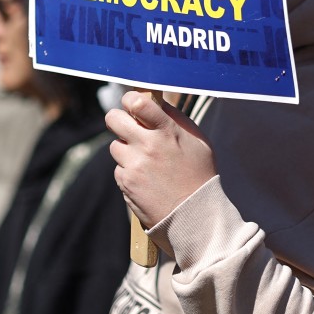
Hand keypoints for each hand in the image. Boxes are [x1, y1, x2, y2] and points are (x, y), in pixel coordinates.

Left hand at [106, 90, 216, 230]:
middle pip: (113, 118)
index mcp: (166, 131)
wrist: (194, 215)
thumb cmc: (199, 174)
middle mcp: (147, 145)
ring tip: (145, 160)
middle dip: (118, 120)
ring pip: (115, 145)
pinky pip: (118, 169)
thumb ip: (174, 119)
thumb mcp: (197, 140)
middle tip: (128, 127)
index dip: (130, 99)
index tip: (133, 104)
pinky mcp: (126, 182)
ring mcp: (134, 165)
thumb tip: (155, 102)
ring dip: (126, 149)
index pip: (137, 102)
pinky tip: (145, 179)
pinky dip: (128, 171)